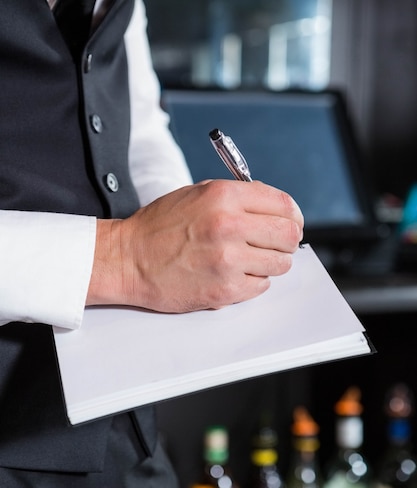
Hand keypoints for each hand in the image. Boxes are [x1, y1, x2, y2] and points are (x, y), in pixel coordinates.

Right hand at [87, 179, 302, 312]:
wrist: (129, 259)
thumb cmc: (160, 227)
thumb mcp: (198, 194)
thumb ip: (238, 197)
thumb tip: (275, 209)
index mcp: (224, 196)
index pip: (284, 205)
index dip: (292, 216)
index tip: (291, 222)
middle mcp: (229, 226)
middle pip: (288, 236)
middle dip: (286, 241)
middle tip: (275, 244)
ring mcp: (228, 260)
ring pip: (279, 264)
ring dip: (270, 263)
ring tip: (249, 259)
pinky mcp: (224, 289)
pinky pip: (261, 286)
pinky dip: (253, 281)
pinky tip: (234, 273)